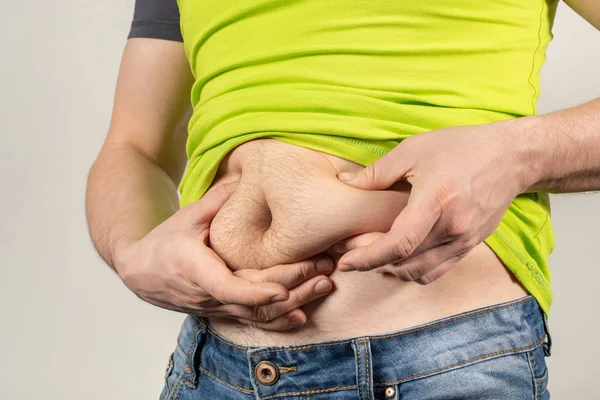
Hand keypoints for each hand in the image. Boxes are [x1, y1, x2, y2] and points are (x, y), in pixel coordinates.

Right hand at [116, 182, 334, 330]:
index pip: (228, 288)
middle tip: (324, 269)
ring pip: (259, 315)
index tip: (281, 291)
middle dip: (292, 287)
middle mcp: (208, 295)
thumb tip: (247, 175)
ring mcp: (217, 308)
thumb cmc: (165, 241)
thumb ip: (217, 201)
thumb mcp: (186, 216)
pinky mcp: (224, 312)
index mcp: (195, 270)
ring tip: (324, 285)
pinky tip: (302, 316)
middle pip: (254, 301)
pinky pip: (253, 321)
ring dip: (295, 302)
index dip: (255, 292)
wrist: (142, 272)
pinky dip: (279, 321)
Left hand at [335, 119, 532, 283]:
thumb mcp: (414, 149)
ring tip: (371, 257)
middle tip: (348, 253)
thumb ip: (378, 171)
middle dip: (371, 264)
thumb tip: (346, 183)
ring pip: (419, 273)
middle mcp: (453, 228)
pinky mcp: (470, 246)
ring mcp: (465, 241)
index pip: (399, 243)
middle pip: (405, 262)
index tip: (345, 262)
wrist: (513, 158)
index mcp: (437, 200)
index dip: (368, 258)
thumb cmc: (463, 148)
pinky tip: (398, 259)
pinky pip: (437, 271)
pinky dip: (413, 271)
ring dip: (391, 270)